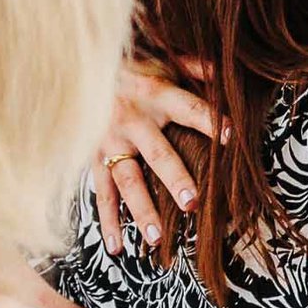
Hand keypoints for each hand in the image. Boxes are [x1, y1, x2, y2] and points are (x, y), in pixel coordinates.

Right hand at [91, 62, 217, 254]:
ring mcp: (109, 143)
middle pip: (157, 153)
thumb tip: (226, 73)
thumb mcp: (160, 60)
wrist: (75, 70)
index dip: (209, 120)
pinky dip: (108, 222)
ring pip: (127, 181)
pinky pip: (100, 194)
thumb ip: (193, 68)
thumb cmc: (131, 67)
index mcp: (154, 94)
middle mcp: (132, 120)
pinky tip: (118, 247)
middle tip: (192, 204)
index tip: (231, 135)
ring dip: (141, 211)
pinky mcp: (92, 160)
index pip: (188, 108)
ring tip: (156, 238)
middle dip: (174, 179)